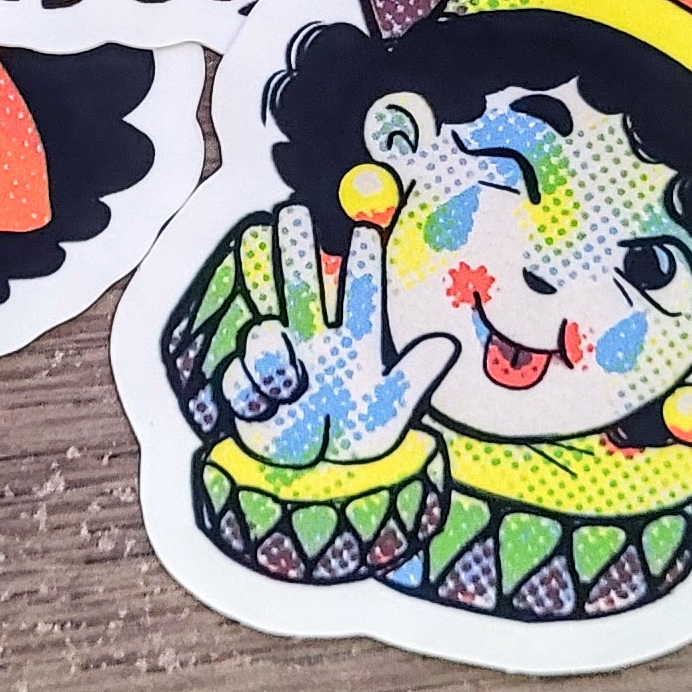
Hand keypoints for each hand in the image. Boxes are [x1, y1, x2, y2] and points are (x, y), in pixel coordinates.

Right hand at [220, 205, 454, 467]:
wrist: (317, 480)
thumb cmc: (357, 438)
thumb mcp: (390, 412)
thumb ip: (414, 377)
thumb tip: (447, 343)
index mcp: (355, 344)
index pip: (359, 295)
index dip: (362, 262)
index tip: (366, 229)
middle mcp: (315, 342)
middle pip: (302, 285)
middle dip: (296, 248)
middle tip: (290, 211)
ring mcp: (280, 361)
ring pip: (265, 331)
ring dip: (272, 354)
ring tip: (291, 384)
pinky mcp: (250, 385)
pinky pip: (243, 375)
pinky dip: (256, 391)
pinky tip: (270, 408)